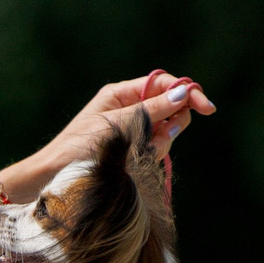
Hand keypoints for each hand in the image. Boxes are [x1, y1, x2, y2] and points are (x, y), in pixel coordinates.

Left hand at [8, 71, 216, 198]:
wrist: (56, 178)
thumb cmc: (79, 147)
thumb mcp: (119, 125)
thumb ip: (153, 110)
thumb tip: (183, 92)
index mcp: (121, 93)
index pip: (164, 84)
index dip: (188, 93)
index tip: (207, 108)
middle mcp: (129, 108)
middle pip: (171, 107)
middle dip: (173, 123)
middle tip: (160, 137)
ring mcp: (133, 130)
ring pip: (166, 131)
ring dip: (161, 143)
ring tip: (139, 153)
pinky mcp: (133, 150)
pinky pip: (156, 148)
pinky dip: (153, 155)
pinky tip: (137, 161)